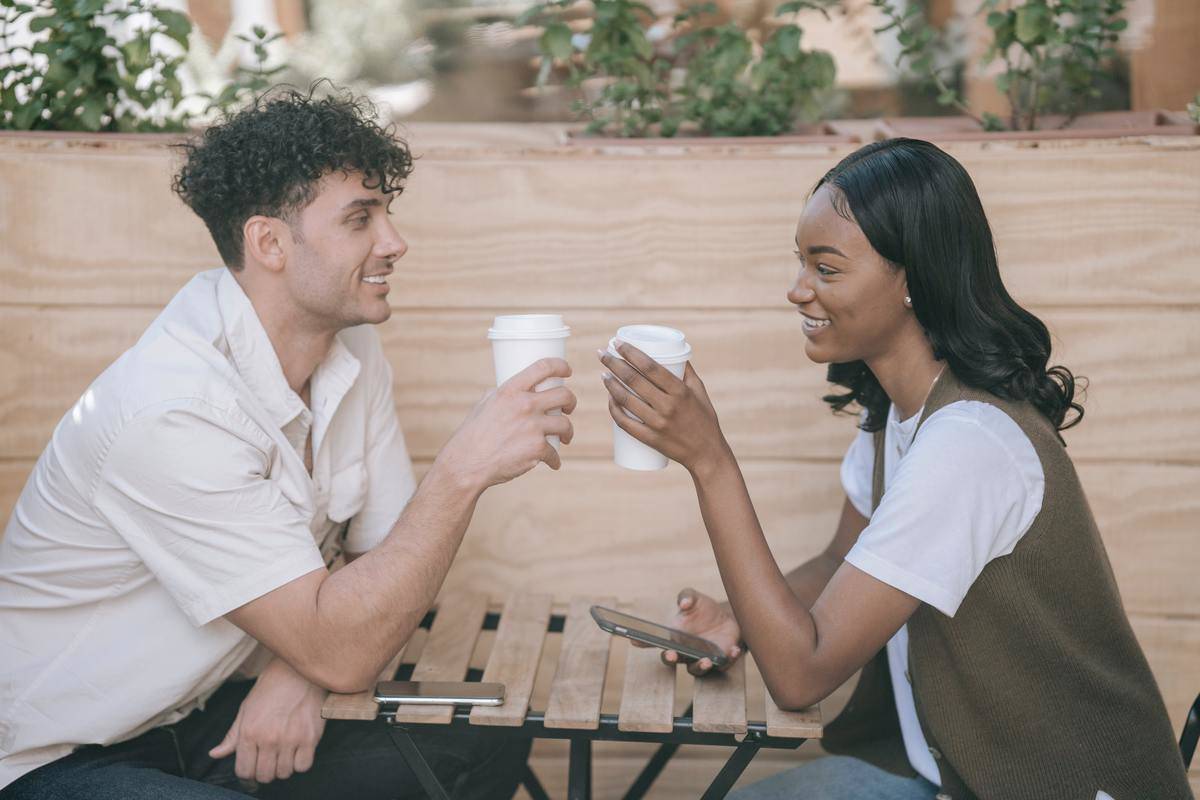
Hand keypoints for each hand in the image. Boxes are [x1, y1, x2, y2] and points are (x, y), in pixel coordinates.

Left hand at [208, 658, 327, 784]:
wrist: (298, 671)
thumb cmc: (270, 688)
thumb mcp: (246, 709)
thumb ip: (232, 736)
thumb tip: (215, 754)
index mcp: (249, 733)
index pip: (244, 771)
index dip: (248, 772)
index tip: (254, 766)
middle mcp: (269, 739)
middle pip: (264, 776)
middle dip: (265, 772)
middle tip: (269, 761)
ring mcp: (291, 739)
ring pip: (284, 773)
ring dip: (283, 767)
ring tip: (284, 753)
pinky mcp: (310, 737)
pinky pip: (303, 766)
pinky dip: (300, 762)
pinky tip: (298, 750)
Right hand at [439, 358, 576, 490]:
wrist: (468, 463)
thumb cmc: (473, 435)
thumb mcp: (484, 405)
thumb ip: (500, 394)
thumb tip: (511, 390)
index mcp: (510, 390)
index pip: (543, 367)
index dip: (560, 366)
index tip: (567, 371)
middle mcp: (524, 405)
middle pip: (563, 394)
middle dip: (571, 401)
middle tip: (568, 408)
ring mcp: (533, 427)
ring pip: (565, 424)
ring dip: (568, 432)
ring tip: (565, 437)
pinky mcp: (537, 448)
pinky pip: (555, 452)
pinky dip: (554, 460)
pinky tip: (552, 463)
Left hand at [598, 342, 729, 474]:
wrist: (706, 453)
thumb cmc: (704, 419)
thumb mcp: (699, 391)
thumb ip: (686, 371)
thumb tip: (673, 352)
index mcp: (680, 391)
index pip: (650, 367)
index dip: (631, 353)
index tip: (617, 343)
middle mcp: (668, 406)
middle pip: (634, 381)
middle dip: (614, 364)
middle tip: (603, 354)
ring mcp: (657, 424)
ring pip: (626, 400)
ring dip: (611, 385)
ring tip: (604, 374)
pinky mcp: (650, 439)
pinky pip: (625, 423)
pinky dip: (614, 410)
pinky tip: (609, 399)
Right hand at [638, 588, 742, 676]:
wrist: (729, 618)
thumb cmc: (705, 610)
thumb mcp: (695, 598)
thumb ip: (687, 597)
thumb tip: (684, 603)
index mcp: (674, 636)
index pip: (655, 641)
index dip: (643, 642)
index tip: (634, 641)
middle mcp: (684, 651)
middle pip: (672, 659)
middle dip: (669, 658)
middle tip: (670, 653)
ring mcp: (701, 658)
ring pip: (695, 669)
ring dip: (699, 666)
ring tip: (706, 660)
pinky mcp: (720, 662)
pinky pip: (722, 665)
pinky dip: (728, 659)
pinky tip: (732, 650)